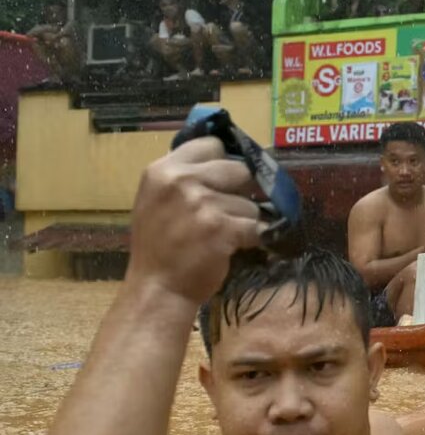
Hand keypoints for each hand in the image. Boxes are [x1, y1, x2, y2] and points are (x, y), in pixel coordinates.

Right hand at [126, 137, 263, 304]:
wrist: (157, 289)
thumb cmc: (158, 247)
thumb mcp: (156, 200)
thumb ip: (184, 177)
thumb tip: (225, 158)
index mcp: (162, 170)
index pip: (211, 145)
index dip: (225, 161)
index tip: (228, 178)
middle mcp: (180, 181)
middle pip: (238, 169)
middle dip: (243, 190)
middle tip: (233, 210)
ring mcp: (201, 204)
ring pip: (250, 203)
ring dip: (246, 221)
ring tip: (226, 236)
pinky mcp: (221, 228)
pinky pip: (257, 226)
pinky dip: (255, 238)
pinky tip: (239, 246)